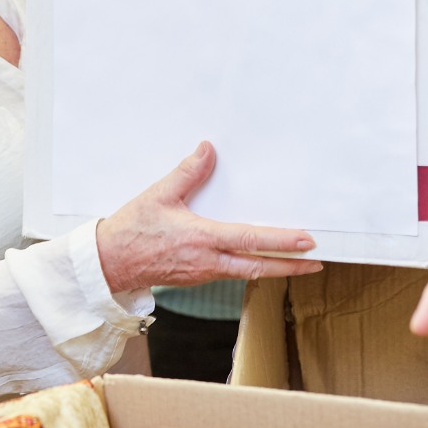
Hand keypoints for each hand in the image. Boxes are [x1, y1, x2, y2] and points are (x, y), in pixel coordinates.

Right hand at [96, 142, 321, 293]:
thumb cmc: (132, 230)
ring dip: (274, 268)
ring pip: (247, 273)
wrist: (110, 263)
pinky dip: (251, 268)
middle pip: (259, 267)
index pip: (251, 241)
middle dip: (291, 266)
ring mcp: (203, 273)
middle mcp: (208, 261)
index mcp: (202, 239)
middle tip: (317, 261)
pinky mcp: (197, 277)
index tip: (307, 241)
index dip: (282, 242)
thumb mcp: (159, 195)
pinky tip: (258, 261)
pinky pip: (231, 273)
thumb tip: (208, 150)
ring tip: (296, 263)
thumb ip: (187, 173)